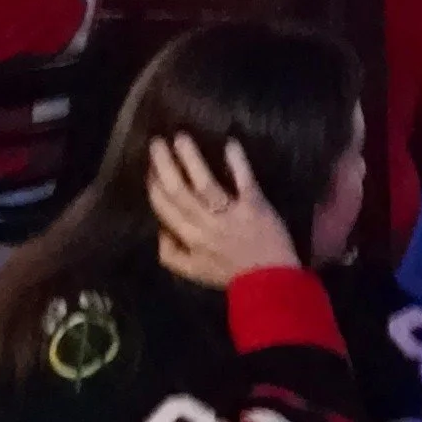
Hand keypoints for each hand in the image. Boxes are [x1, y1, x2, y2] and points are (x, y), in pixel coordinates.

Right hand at [146, 131, 298, 287]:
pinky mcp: (255, 207)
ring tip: (181, 138)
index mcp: (190, 240)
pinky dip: (237, 162)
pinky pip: (244, 182)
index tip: (149, 168)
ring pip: (204, 184)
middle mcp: (206, 226)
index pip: (164, 208)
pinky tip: (229, 144)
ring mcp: (231, 215)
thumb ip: (171, 254)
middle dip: (164, 166)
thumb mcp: (194, 272)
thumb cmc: (232, 274)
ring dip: (191, 159)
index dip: (154, 186)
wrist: (272, 283)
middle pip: (178, 192)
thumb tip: (159, 229)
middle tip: (156, 143)